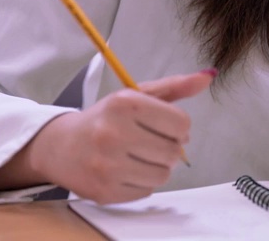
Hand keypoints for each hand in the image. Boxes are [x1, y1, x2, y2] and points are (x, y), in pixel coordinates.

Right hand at [30, 70, 213, 203]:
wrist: (60, 146)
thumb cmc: (105, 118)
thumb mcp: (135, 96)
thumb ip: (174, 87)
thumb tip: (209, 76)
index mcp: (124, 104)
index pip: (181, 123)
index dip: (179, 127)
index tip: (165, 126)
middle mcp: (113, 133)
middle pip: (173, 152)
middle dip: (169, 148)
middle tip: (151, 142)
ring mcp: (107, 165)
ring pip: (162, 175)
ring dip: (157, 167)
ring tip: (138, 156)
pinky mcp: (104, 191)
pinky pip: (146, 191)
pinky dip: (142, 182)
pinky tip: (125, 169)